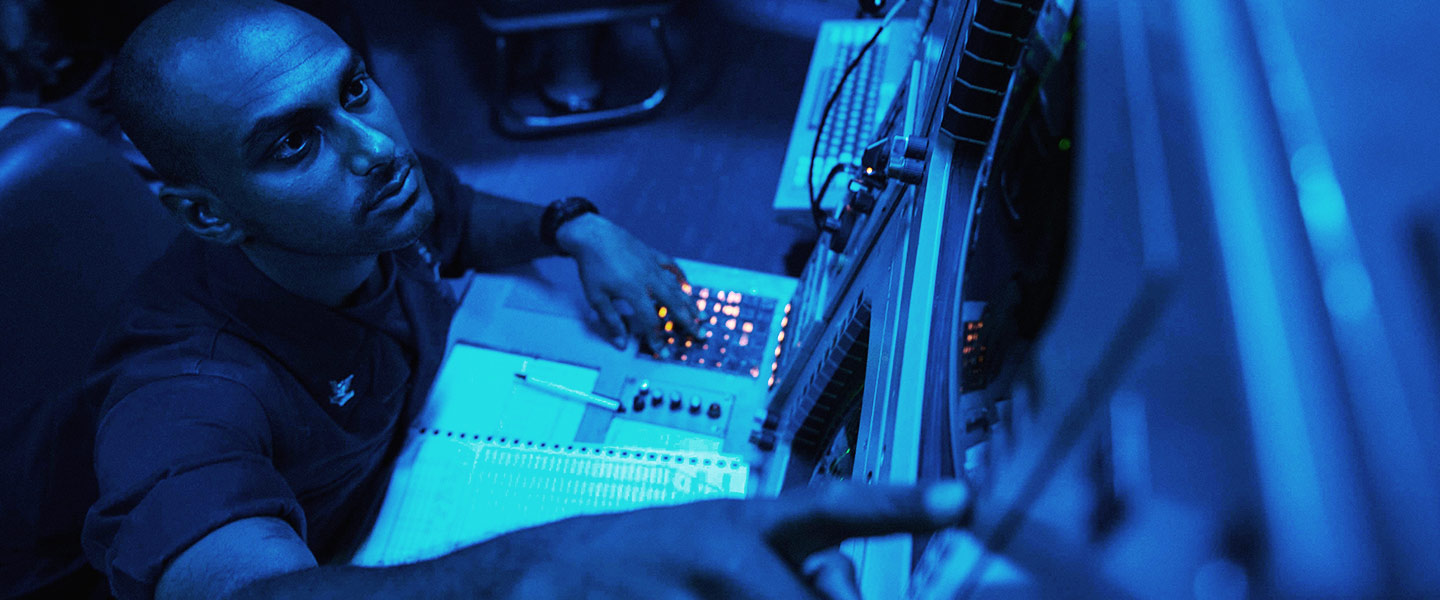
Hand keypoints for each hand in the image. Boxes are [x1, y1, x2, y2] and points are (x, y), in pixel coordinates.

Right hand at [472, 482, 972, 599]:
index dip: (900, 505)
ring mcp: (677, 597)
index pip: (834, 508)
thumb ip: (800, 570)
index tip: (961, 500)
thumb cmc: (646, 562)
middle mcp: (719, 558)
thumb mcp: (723, 544)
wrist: (534, 577)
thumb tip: (847, 592)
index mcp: (744, 526)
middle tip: (773, 592)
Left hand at [555, 213, 699, 348]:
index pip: (650, 320)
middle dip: (688, 321)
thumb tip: (620, 344)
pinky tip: (687, 286)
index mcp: (634, 291)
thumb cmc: (592, 267)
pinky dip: (681, 277)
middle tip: (700, 334)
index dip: (657, 338)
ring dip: (690, 302)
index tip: (663, 352)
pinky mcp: (653, 254)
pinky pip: (672, 266)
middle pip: (673, 304)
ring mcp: (653, 265)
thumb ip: (611, 321)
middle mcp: (649, 278)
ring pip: (676, 286)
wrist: (592, 235)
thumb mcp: (596, 297)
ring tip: (701, 315)